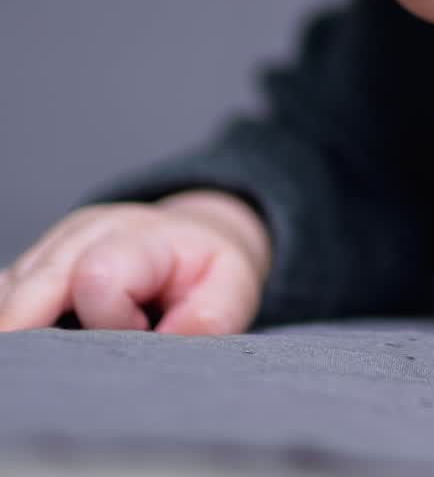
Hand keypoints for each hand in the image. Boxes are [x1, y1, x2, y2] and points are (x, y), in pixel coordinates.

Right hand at [0, 191, 271, 334]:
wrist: (192, 239)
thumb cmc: (208, 270)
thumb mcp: (233, 286)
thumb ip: (212, 315)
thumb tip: (172, 340)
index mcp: (140, 236)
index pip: (97, 275)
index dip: (110, 319)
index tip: (139, 332)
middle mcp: (87, 233)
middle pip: (33, 285)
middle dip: (35, 333)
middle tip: (45, 376)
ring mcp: (52, 248)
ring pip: (9, 292)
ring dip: (22, 331)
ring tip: (45, 360)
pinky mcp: (31, 268)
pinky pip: (1, 296)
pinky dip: (13, 323)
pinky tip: (29, 347)